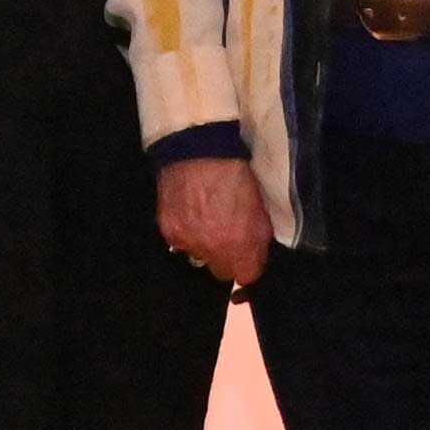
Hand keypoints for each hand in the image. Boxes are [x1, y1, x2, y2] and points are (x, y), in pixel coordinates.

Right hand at [156, 156, 270, 292]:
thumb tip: (254, 257)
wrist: (199, 153)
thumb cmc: (238, 177)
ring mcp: (187, 243)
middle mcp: (212, 251)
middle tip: (227, 238)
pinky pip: (179, 244)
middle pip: (220, 273)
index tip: (247, 256)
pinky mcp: (168, 231)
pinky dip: (186, 234)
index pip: (246, 277)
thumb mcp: (261, 210)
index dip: (248, 266)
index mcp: (239, 245)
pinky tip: (189, 215)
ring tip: (205, 223)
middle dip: (226, 259)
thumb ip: (259, 241)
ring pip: (198, 258)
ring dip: (204, 246)